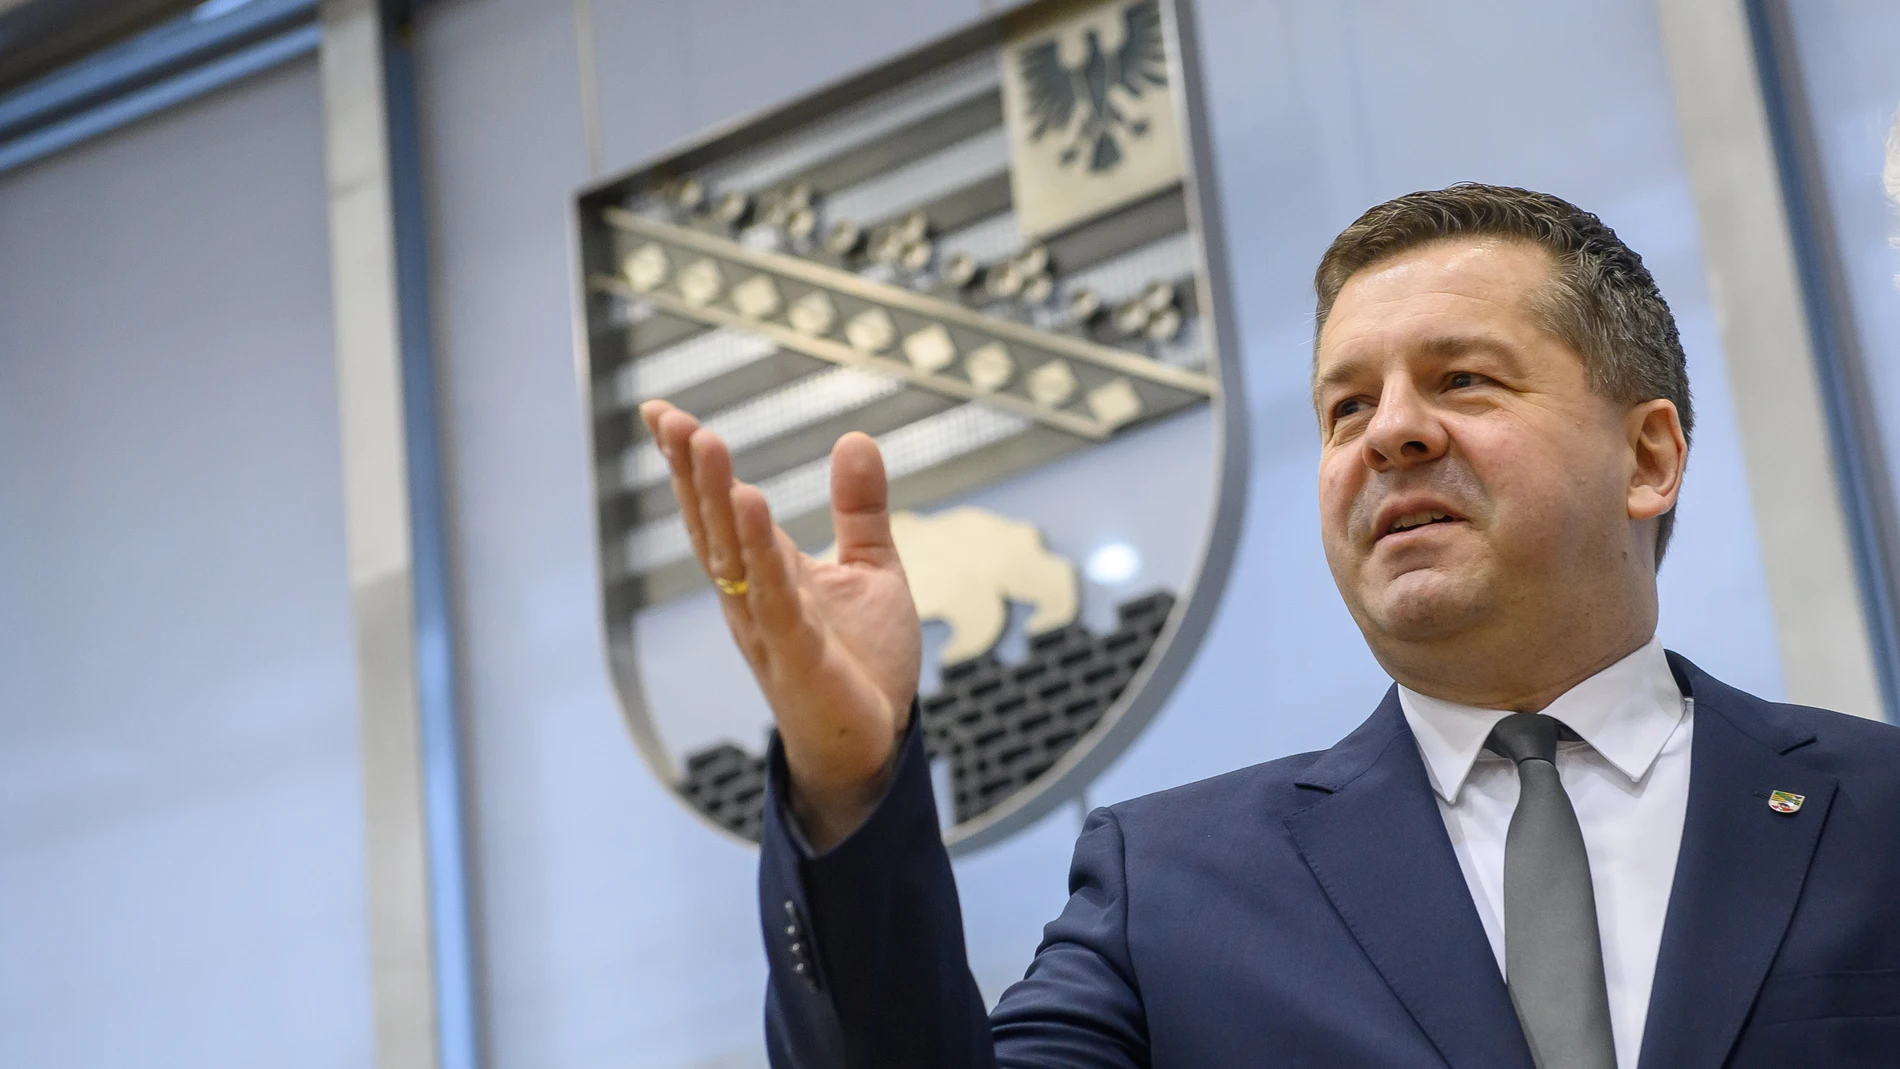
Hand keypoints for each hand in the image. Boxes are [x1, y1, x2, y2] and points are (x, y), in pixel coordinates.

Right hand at [639, 400, 921, 849]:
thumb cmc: (862, 662)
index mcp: (765, 571)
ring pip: (733, 555)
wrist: (873, 742)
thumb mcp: (868, 569)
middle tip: (669, 418)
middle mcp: (752, 596)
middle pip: (713, 524)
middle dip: (692, 471)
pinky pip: (774, 598)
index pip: (720, 508)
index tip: (661, 412)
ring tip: (705, 442)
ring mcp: (768, 626)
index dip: (691, 463)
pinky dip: (760, 554)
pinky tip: (752, 506)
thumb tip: (854, 438)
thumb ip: (860, 509)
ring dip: (717, 498)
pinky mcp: (797, 655)